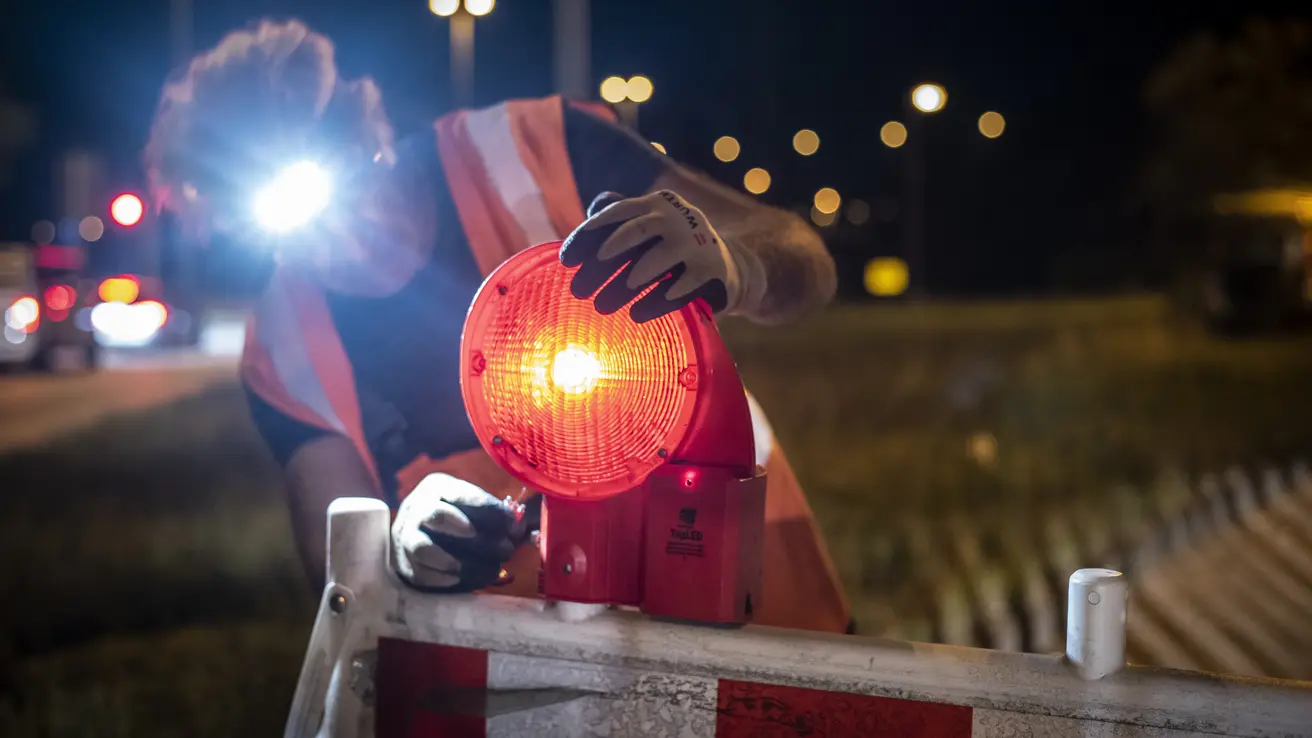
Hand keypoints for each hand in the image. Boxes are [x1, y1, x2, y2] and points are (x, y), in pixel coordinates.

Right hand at [391, 473, 527, 592]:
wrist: (412, 536)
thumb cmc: (455, 519)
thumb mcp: (470, 506)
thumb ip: (494, 516)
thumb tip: (527, 534)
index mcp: (436, 487)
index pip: (460, 494)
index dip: (489, 509)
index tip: (512, 525)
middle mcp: (416, 508)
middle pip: (440, 517)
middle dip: (478, 537)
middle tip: (507, 550)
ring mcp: (405, 538)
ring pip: (425, 548)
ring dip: (461, 561)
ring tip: (491, 570)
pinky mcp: (404, 565)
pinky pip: (422, 574)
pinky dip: (447, 580)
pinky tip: (471, 581)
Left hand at [560, 190, 746, 322]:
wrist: (727, 269)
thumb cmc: (673, 249)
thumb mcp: (649, 228)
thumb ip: (621, 218)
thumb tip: (592, 210)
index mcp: (655, 204)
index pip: (616, 213)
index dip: (587, 235)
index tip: (565, 261)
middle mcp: (676, 217)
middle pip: (635, 233)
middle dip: (602, 261)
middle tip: (578, 290)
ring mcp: (697, 241)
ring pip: (659, 258)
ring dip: (628, 282)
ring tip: (603, 305)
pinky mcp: (712, 269)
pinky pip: (682, 286)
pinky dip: (659, 301)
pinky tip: (638, 315)